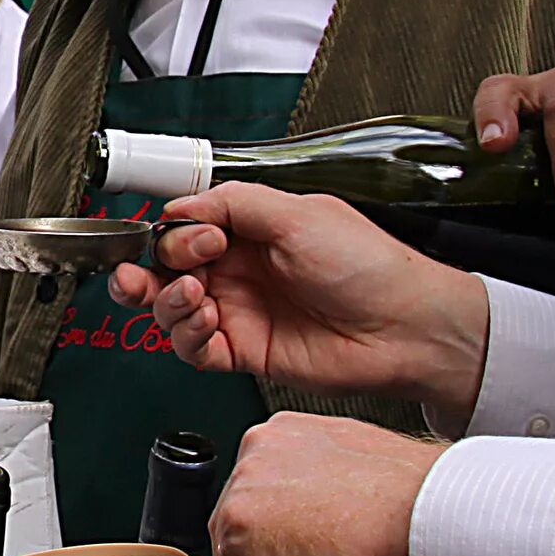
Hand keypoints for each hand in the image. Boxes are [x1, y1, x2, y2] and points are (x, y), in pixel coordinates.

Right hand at [107, 182, 490, 424]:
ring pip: (172, 309)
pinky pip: (194, 348)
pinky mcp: (246, 351)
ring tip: (194, 296)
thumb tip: (182, 206)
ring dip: (167, 302)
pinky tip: (206, 322)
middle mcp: (241, 269)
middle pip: (167, 269)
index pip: (186, 226)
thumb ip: (235, 203)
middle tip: (162, 271)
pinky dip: (187, 336)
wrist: (405, 328)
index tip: (199, 237)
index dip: (177, 232)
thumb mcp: (299, 215)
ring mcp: (241, 311)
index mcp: (252, 229)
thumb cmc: (370, 267)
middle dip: (150, 270)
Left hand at [208, 413, 447, 555]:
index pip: (259, 501)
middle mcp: (257, 449)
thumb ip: (315, 493)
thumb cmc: (418, 504)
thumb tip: (302, 531)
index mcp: (286, 433)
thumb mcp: (353, 480)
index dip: (283, 543)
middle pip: (239, 531)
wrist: (439, 518)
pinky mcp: (240, 531)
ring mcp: (242, 487)